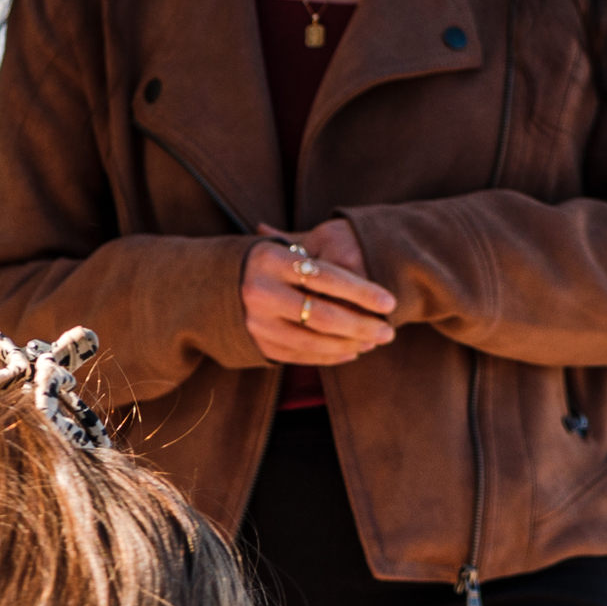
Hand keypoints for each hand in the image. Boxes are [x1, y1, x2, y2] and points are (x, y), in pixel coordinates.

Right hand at [242, 217, 396, 367]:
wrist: (217, 285)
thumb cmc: (269, 261)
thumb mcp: (288, 249)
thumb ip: (321, 261)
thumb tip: (365, 283)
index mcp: (272, 261)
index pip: (327, 277)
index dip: (362, 292)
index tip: (389, 302)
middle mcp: (261, 293)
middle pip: (321, 315)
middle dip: (360, 325)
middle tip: (388, 331)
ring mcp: (256, 322)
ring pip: (311, 340)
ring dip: (348, 345)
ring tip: (374, 342)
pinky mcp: (256, 343)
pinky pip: (298, 355)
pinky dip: (327, 356)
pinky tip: (351, 353)